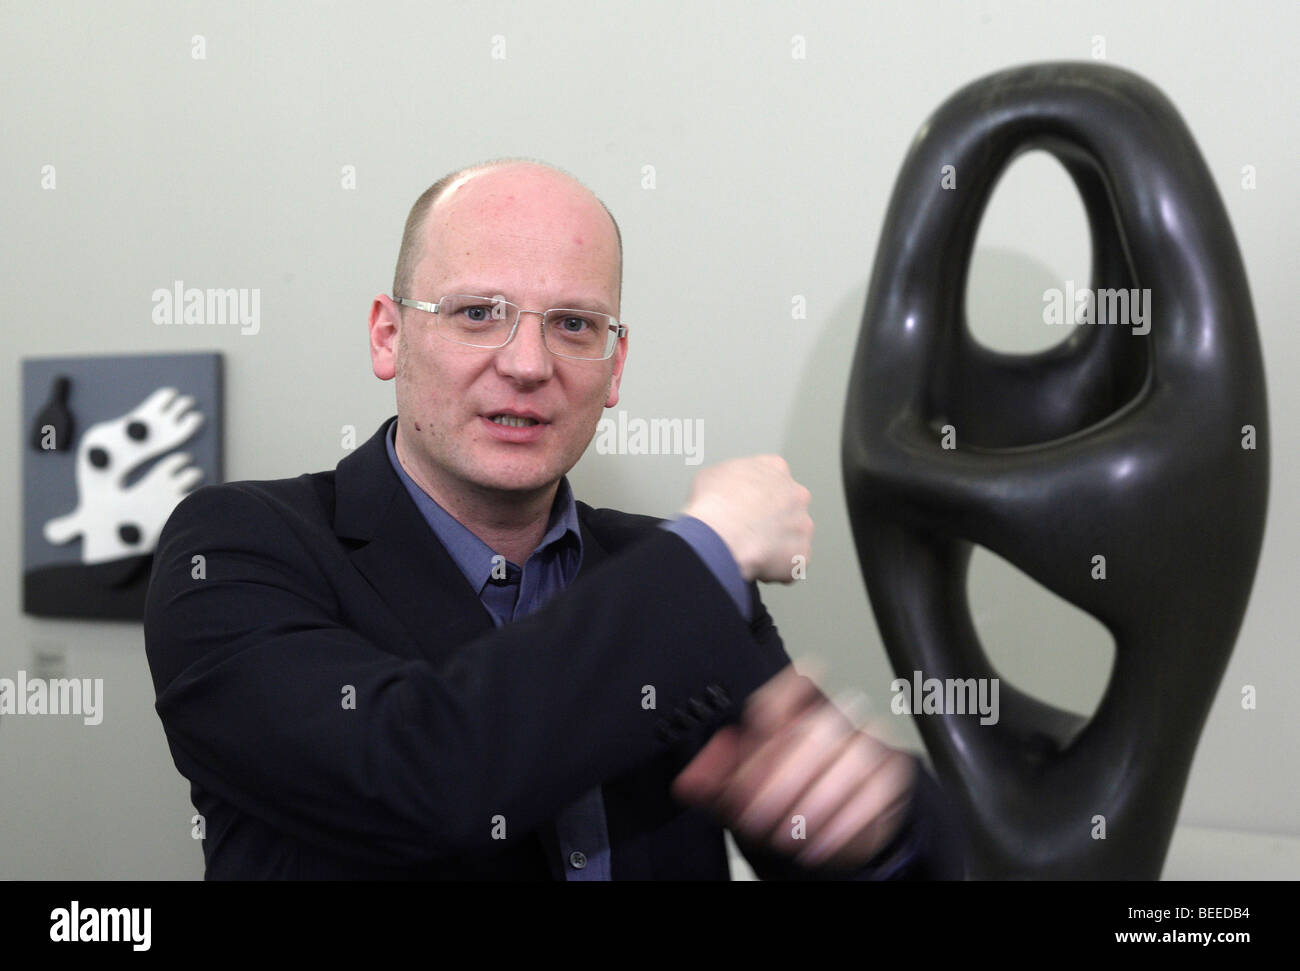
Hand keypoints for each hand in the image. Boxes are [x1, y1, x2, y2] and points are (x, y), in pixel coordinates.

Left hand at [670, 664, 915, 870]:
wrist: (830, 828)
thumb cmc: (785, 795)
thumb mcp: (740, 788)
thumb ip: (714, 779)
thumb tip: (689, 781)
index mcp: (797, 706)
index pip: (793, 685)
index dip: (769, 718)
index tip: (750, 751)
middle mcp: (835, 715)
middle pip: (816, 728)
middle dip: (780, 778)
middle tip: (755, 814)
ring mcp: (868, 742)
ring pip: (851, 758)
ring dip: (814, 803)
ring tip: (786, 834)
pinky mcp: (892, 772)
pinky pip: (877, 789)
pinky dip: (845, 821)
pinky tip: (818, 843)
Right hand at [680, 455, 812, 582]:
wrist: (719, 535)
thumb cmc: (713, 505)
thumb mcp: (712, 475)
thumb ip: (731, 480)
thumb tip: (726, 492)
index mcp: (774, 468)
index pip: (772, 481)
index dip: (756, 497)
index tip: (746, 507)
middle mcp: (795, 494)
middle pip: (788, 508)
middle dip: (771, 521)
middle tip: (748, 531)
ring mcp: (802, 525)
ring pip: (791, 538)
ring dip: (774, 545)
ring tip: (749, 550)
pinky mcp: (802, 555)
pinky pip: (790, 564)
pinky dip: (775, 569)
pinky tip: (756, 565)